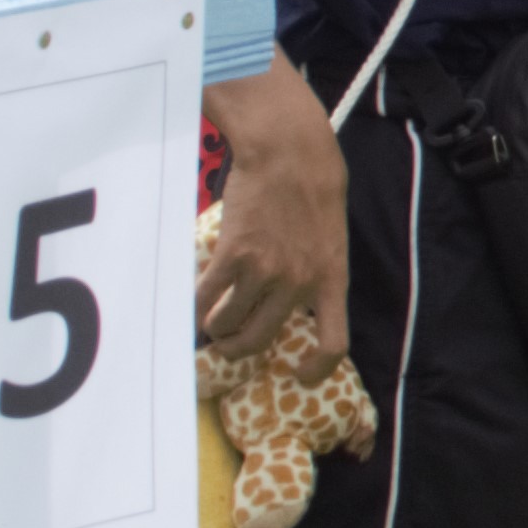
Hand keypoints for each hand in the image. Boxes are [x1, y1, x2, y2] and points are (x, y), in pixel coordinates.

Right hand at [197, 68, 350, 370]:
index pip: (334, 342)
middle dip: (238, 349)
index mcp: (332, 279)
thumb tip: (291, 304)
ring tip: (209, 318)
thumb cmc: (314, 187)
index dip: (317, 370)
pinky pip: (207, 297)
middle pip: (261, 340)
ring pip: (228, 323)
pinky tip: (192, 301)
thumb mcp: (331, 238)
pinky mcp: (235, 255)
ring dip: (213, 327)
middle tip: (226, 343)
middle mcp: (300, 283)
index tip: (298, 375)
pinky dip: (194, 305)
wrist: (291, 152)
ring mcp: (267, 271)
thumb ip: (315, 272)